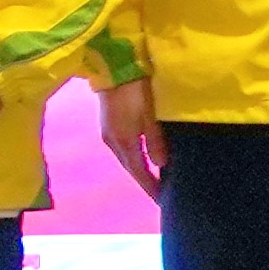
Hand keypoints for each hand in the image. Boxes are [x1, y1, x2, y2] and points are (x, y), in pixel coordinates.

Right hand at [99, 77, 166, 197]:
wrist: (113, 68)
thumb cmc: (135, 92)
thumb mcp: (150, 116)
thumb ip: (155, 142)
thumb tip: (160, 165)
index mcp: (124, 142)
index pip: (139, 171)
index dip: (150, 186)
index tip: (161, 200)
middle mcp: (113, 142)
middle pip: (129, 167)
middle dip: (143, 180)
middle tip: (158, 193)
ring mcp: (108, 133)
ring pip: (124, 158)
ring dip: (136, 169)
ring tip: (151, 177)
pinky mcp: (107, 125)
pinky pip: (121, 149)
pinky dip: (131, 157)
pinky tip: (138, 157)